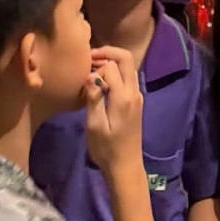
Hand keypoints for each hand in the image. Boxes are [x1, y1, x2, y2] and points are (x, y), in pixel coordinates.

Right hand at [83, 45, 143, 177]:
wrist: (125, 167)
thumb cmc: (107, 149)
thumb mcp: (94, 125)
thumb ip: (93, 98)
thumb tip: (90, 75)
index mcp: (123, 97)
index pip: (112, 66)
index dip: (96, 66)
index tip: (82, 74)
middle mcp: (134, 92)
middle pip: (126, 58)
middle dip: (107, 53)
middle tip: (89, 58)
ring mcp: (137, 96)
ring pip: (128, 66)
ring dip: (111, 61)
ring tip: (92, 69)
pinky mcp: (135, 101)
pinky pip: (127, 77)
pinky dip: (114, 72)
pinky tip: (100, 82)